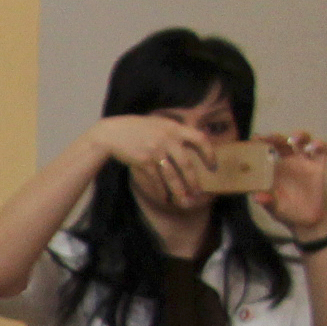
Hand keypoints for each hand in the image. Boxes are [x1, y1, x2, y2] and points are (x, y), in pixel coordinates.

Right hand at [89, 113, 217, 207]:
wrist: (114, 133)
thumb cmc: (137, 129)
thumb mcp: (160, 124)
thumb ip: (174, 132)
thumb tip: (191, 145)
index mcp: (175, 128)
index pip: (200, 139)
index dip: (209, 152)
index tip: (213, 165)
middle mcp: (168, 139)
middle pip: (186, 164)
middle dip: (193, 181)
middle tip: (198, 192)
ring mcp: (155, 151)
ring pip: (171, 176)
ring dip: (178, 190)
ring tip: (184, 201)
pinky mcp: (143, 161)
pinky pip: (156, 180)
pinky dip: (160, 190)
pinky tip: (164, 198)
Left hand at [254, 131, 326, 235]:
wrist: (308, 221)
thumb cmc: (287, 212)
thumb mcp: (275, 209)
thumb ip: (268, 202)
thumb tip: (257, 197)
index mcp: (275, 169)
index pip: (267, 154)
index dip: (261, 144)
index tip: (255, 138)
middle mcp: (290, 162)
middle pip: (284, 143)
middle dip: (277, 138)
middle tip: (271, 137)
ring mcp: (306, 162)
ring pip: (304, 142)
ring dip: (300, 136)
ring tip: (295, 139)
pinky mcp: (321, 165)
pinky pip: (322, 152)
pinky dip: (320, 146)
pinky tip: (315, 147)